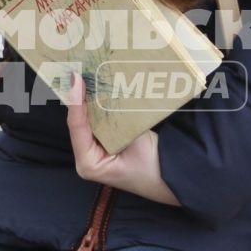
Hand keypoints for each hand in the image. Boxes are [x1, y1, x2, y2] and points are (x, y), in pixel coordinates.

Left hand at [64, 70, 180, 205]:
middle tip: (78, 70)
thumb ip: (118, 120)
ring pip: (89, 118)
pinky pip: (100, 120)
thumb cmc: (156, 168)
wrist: (175, 180)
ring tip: (87, 73)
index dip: (76, 102)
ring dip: (90, 98)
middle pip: (79, 121)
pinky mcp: (107, 141)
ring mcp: (96, 149)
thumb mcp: (136, 142)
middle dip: (79, 96)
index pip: (77, 127)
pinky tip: (102, 86)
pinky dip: (102, 104)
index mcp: (88, 164)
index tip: (77, 79)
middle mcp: (87, 156)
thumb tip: (106, 91)